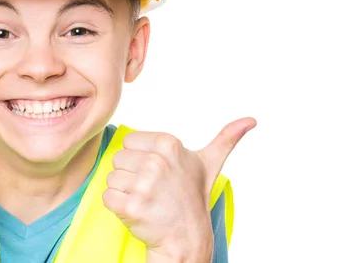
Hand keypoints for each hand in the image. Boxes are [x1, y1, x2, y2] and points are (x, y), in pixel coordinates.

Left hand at [103, 117, 255, 259]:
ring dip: (124, 192)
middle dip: (131, 175)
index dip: (139, 157)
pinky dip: (117, 206)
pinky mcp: (131, 207)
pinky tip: (136, 211)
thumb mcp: (209, 163)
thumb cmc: (193, 197)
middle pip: (119, 159)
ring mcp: (144, 186)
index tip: (157, 172)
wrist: (187, 238)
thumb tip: (250, 120)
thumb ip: (226, 138)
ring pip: (112, 178)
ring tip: (145, 200)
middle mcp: (156, 162)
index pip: (129, 141)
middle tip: (152, 189)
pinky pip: (107, 197)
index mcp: (168, 144)